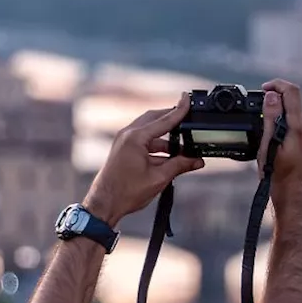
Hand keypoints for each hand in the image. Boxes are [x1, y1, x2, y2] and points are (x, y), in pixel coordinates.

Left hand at [84, 94, 203, 225]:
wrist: (104, 204)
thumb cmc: (126, 192)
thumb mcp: (159, 178)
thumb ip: (180, 165)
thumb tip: (197, 160)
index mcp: (135, 138)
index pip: (164, 120)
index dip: (179, 110)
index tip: (188, 99)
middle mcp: (128, 135)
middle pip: (155, 119)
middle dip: (173, 119)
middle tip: (189, 118)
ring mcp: (124, 141)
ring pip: (151, 131)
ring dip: (168, 138)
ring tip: (185, 148)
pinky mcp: (124, 149)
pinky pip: (145, 141)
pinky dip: (159, 145)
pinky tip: (172, 156)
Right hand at [258, 79, 301, 209]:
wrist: (296, 197)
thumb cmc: (280, 178)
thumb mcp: (268, 147)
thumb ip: (271, 119)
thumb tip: (272, 95)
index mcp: (300, 126)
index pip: (292, 91)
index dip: (276, 84)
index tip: (263, 89)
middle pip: (291, 100)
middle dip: (274, 100)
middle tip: (258, 112)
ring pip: (291, 112)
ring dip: (276, 113)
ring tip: (263, 130)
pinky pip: (293, 122)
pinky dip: (281, 123)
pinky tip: (272, 138)